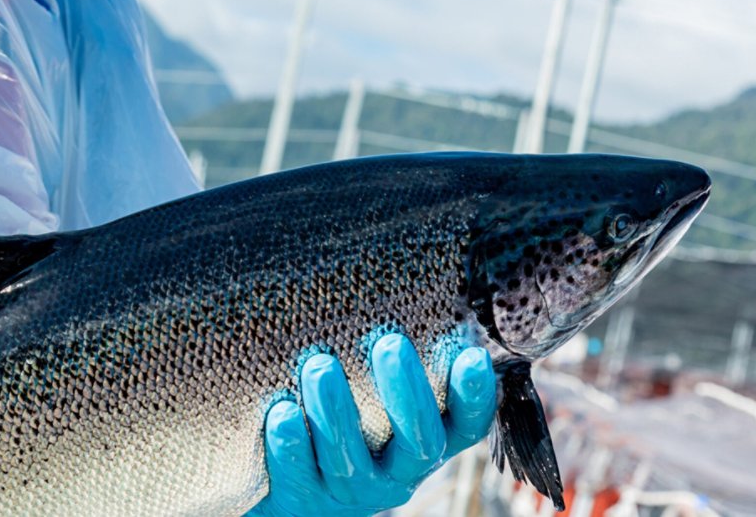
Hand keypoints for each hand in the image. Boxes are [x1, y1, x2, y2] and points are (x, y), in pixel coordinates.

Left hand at [247, 333, 496, 515]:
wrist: (293, 482)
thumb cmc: (345, 407)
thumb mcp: (375, 385)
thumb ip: (389, 349)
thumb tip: (394, 263)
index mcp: (429, 436)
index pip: (466, 423)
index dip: (474, 395)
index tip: (472, 356)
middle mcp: (400, 468)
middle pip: (418, 441)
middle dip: (405, 393)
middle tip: (390, 344)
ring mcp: (354, 489)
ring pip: (352, 460)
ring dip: (337, 412)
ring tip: (319, 366)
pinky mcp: (306, 499)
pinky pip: (299, 476)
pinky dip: (291, 444)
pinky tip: (281, 412)